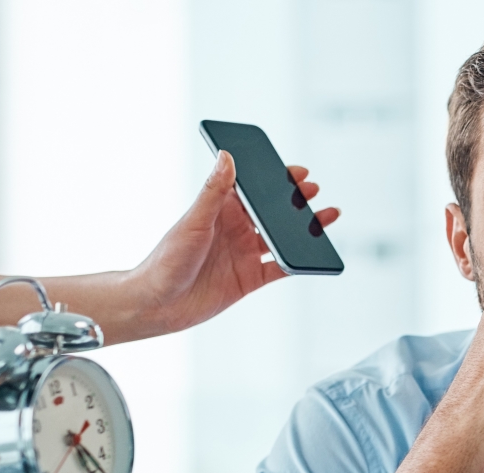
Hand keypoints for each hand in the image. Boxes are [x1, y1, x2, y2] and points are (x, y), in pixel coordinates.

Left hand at [122, 151, 340, 336]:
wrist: (158, 305)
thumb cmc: (166, 260)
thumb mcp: (194, 221)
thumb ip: (214, 191)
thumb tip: (226, 156)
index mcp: (221, 211)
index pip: (252, 189)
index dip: (275, 180)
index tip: (297, 172)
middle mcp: (235, 230)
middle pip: (272, 212)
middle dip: (295, 201)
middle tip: (314, 191)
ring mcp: (244, 254)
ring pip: (282, 237)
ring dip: (303, 228)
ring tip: (326, 217)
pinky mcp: (250, 278)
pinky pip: (281, 268)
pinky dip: (298, 262)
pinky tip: (312, 255)